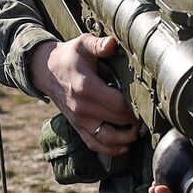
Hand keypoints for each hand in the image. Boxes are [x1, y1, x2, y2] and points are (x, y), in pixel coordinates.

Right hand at [29, 36, 141, 155]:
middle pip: (117, 120)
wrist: (45, 70)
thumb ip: (98, 44)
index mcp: (86, 87)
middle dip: (135, 120)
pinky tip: (124, 145)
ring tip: (138, 130)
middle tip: (147, 114)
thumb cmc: (68, 57)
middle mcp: (82, 108)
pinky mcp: (77, 127)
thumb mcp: (82, 44)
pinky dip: (110, 149)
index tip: (145, 101)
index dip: (135, 105)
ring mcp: (79, 120)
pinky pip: (94, 144)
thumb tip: (112, 43)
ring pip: (107, 138)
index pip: (117, 103)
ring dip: (126, 138)